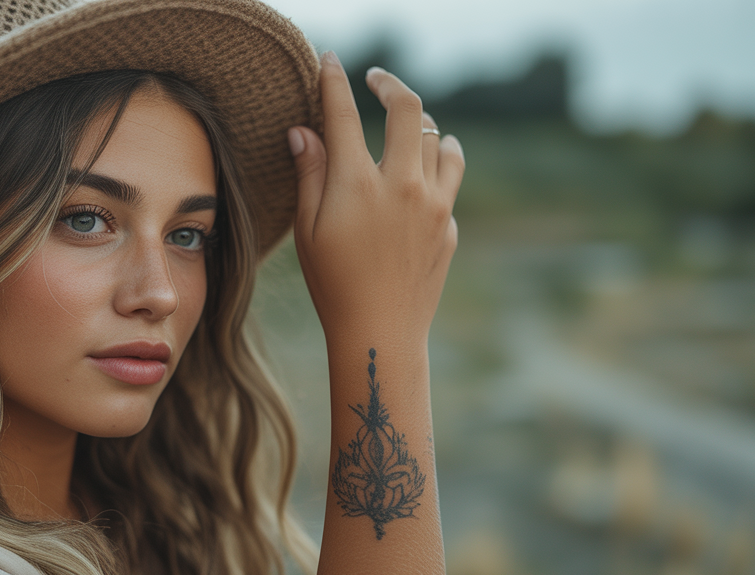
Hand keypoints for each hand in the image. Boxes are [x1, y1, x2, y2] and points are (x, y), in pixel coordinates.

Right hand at [288, 52, 463, 346]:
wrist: (381, 332)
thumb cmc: (333, 284)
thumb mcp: (308, 230)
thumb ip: (310, 174)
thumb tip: (303, 131)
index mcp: (358, 184)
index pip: (343, 113)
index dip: (334, 80)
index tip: (330, 62)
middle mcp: (402, 185)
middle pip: (409, 109)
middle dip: (390, 85)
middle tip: (377, 80)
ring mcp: (434, 205)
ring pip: (441, 140)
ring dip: (426, 126)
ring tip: (413, 128)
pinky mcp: (450, 225)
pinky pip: (449, 181)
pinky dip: (437, 169)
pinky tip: (424, 177)